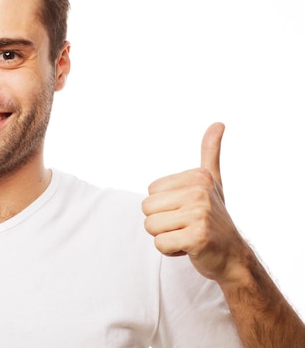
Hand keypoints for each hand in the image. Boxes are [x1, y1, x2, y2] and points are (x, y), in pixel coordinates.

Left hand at [142, 123, 247, 282]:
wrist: (233, 256)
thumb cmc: (215, 218)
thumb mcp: (213, 182)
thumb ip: (210, 152)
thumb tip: (218, 123)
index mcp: (199, 176)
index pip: (150, 191)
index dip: (163, 206)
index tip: (186, 211)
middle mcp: (200, 192)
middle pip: (146, 208)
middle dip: (161, 222)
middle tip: (185, 225)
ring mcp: (200, 214)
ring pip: (150, 226)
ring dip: (165, 237)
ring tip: (187, 235)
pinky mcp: (198, 237)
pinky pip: (160, 244)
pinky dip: (170, 251)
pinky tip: (189, 248)